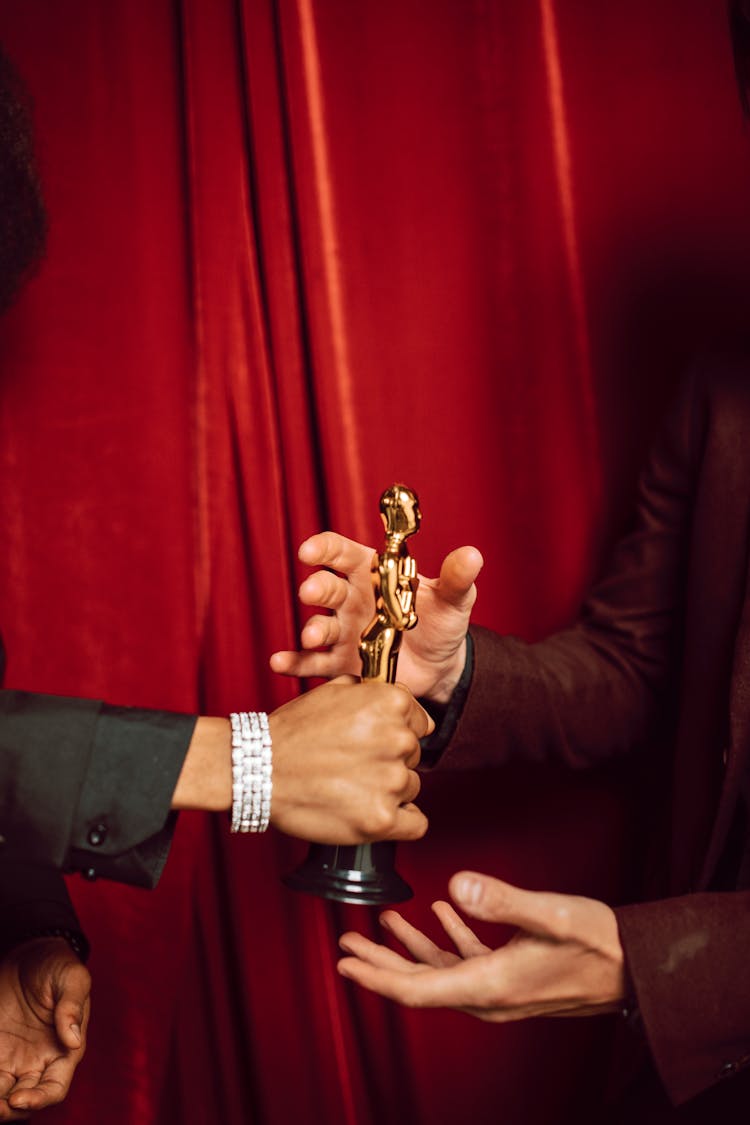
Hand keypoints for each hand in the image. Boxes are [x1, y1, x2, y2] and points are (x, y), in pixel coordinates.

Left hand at [0, 938, 89, 1118]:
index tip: (17, 1099)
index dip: (38, 1100)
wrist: (30, 951)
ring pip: (3, 1094)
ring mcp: (14, 1058)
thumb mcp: (72, 977)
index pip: (54, 1088)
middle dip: (9, 1110)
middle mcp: (39, 1061)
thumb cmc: (57, 964)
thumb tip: (73, 1040)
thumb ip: (72, 1005)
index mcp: (65, 1050)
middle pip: (26, 1099)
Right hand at [268, 677, 432, 843]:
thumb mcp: (332, 691)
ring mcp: (391, 781)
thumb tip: (395, 701)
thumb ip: (370, 692)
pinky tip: (375, 813)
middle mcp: (398, 739)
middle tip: (354, 766)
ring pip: (409, 789)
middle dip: (389, 761)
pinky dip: (400, 822)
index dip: (396, 732)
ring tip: (350, 788)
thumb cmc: (292, 732)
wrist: (258, 769)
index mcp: (392, 703)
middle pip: (413, 756)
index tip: (376, 742)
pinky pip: (415, 824)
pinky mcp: (381, 819)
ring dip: (387, 791)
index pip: (420, 723)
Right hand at [270, 534, 483, 702]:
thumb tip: (472, 554)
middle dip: (316, 588)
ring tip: (313, 637)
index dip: (324, 549)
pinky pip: (313, 663)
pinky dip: (294, 663)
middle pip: (326, 588)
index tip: (309, 550)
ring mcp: (343, 633)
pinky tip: (279, 663)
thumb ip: (457, 579)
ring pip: (319, 627)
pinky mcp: (342, 665)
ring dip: (311, 630)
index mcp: (372, 574)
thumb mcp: (453, 600)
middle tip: (311, 593)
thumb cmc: (442, 622)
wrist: (442, 667)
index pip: (342, 554)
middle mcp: (351, 601)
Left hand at [337, 871, 624, 1019]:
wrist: (635, 967)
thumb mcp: (550, 915)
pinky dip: (447, 938)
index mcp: (491, 985)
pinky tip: (440, 911)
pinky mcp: (512, 974)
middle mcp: (489, 994)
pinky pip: (467, 961)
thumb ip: (502, 901)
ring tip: (382, 923)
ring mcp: (500, 987)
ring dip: (409, 948)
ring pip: (440, 971)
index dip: (377, 976)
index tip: (345, 965)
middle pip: (419, 983)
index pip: (418, 990)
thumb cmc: (598, 943)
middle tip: (345, 944)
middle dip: (379, 963)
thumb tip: (457, 886)